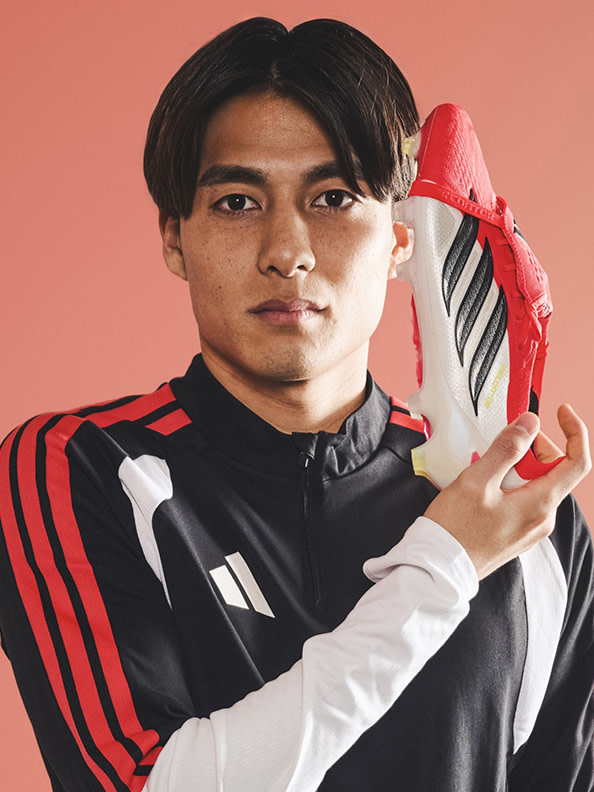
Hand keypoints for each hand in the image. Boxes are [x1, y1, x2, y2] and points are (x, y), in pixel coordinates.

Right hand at [424, 404, 590, 579]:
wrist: (438, 568)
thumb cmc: (454, 529)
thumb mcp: (476, 480)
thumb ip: (506, 449)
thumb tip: (530, 423)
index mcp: (540, 504)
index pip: (577, 462)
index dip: (574, 432)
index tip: (560, 412)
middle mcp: (543, 519)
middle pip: (554, 470)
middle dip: (532, 450)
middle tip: (500, 446)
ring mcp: (532, 529)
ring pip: (537, 485)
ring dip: (516, 468)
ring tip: (484, 471)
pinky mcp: (518, 534)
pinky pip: (524, 499)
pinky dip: (509, 485)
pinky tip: (484, 488)